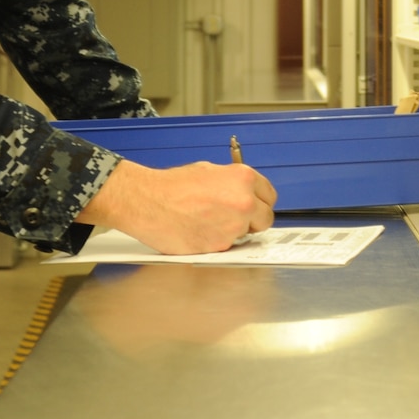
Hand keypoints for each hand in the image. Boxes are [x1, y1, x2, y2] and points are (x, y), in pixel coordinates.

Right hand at [77, 158, 276, 253]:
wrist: (147, 202)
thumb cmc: (172, 186)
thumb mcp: (210, 171)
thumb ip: (234, 184)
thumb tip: (245, 193)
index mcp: (243, 179)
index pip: (270, 196)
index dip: (260, 201)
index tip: (254, 205)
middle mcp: (243, 203)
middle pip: (266, 219)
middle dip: (253, 219)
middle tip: (236, 217)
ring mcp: (232, 227)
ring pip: (246, 235)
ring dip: (234, 231)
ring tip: (209, 221)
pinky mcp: (218, 247)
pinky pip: (227, 247)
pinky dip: (217, 242)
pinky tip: (201, 230)